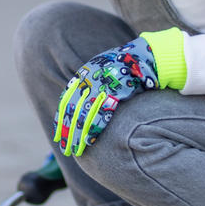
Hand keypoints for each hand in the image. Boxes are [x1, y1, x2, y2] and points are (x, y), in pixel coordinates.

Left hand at [54, 37, 158, 156]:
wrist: (147, 55)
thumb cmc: (127, 66)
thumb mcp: (105, 72)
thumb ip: (94, 85)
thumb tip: (85, 101)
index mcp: (85, 74)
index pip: (67, 99)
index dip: (61, 118)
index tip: (57, 134)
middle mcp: (90, 78)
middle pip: (73, 109)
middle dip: (67, 130)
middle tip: (63, 147)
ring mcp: (102, 84)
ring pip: (85, 114)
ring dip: (79, 134)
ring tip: (75, 150)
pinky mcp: (116, 91)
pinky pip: (101, 113)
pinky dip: (94, 128)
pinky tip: (89, 141)